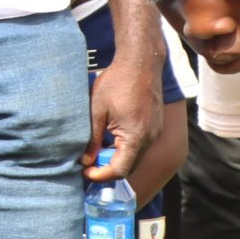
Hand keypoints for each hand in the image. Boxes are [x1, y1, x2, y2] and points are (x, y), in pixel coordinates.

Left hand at [85, 57, 157, 182]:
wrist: (141, 63)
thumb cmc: (116, 82)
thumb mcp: (96, 111)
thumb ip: (91, 138)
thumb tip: (85, 161)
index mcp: (136, 136)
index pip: (120, 170)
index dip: (101, 175)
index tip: (84, 171)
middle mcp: (149, 138)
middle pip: (129, 167)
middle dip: (107, 170)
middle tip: (87, 164)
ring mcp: (155, 133)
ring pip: (134, 157)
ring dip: (115, 159)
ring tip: (95, 151)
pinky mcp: (155, 127)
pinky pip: (140, 146)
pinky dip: (124, 149)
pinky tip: (108, 139)